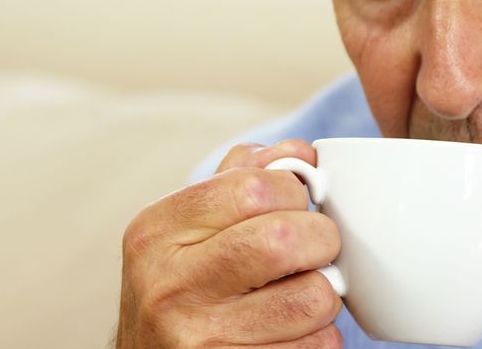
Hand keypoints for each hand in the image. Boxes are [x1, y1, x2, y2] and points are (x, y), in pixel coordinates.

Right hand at [116, 140, 343, 347]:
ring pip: (313, 298)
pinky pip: (318, 346)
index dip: (293, 192)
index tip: (295, 206)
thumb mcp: (186, 229)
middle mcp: (170, 285)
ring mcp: (199, 339)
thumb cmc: (180, 289)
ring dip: (324, 294)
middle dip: (320, 239)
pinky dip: (320, 337)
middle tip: (313, 249)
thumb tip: (300, 153)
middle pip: (284, 239)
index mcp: (157, 232)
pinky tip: (290, 332)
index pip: (253, 186)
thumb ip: (240, 178)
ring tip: (298, 294)